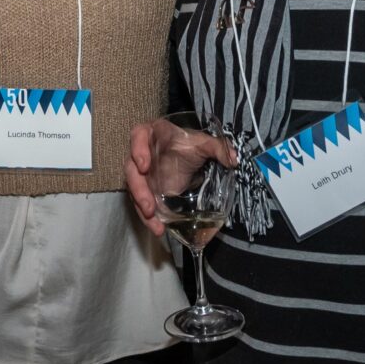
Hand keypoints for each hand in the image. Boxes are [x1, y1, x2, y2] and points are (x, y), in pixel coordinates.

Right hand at [125, 116, 236, 235]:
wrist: (184, 155)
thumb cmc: (189, 144)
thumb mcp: (204, 144)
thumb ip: (217, 147)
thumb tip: (233, 159)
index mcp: (151, 134)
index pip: (138, 136)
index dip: (138, 149)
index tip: (144, 166)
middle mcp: (140, 153)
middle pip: (131, 169)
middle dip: (139, 190)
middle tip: (149, 207)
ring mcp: (140, 172)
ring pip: (134, 189)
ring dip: (142, 208)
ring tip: (156, 226)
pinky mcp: (144, 188)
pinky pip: (141, 201)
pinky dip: (148, 217)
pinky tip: (159, 229)